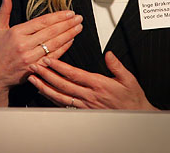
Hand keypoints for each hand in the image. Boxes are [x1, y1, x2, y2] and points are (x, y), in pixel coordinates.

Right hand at [0, 0, 82, 105]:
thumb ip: (4, 11)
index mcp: (17, 33)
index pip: (41, 22)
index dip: (57, 17)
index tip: (69, 12)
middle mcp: (24, 45)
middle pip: (51, 32)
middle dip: (67, 24)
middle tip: (78, 18)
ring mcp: (30, 58)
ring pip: (54, 44)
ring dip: (68, 35)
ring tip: (78, 27)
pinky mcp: (35, 68)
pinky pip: (53, 57)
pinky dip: (63, 48)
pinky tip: (71, 40)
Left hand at [27, 51, 157, 110]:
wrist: (135, 115)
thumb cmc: (131, 98)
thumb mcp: (128, 78)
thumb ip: (116, 65)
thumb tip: (108, 54)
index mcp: (98, 85)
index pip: (74, 74)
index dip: (59, 67)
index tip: (49, 60)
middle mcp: (89, 95)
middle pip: (63, 84)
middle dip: (46, 75)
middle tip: (35, 66)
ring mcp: (85, 104)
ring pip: (60, 96)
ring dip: (45, 87)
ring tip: (33, 79)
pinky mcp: (84, 110)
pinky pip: (64, 104)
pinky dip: (52, 98)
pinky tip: (44, 93)